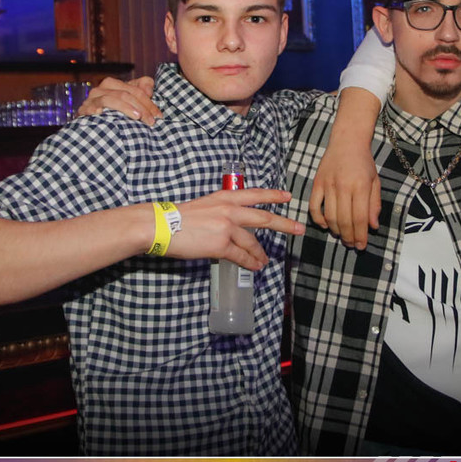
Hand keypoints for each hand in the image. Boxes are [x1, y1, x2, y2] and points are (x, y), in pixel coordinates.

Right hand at [77, 76, 161, 124]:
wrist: (94, 129)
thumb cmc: (116, 114)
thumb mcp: (131, 99)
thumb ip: (143, 87)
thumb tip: (149, 90)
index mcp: (112, 84)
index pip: (135, 90)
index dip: (149, 103)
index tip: (158, 117)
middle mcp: (101, 89)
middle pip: (125, 93)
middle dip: (141, 107)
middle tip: (151, 121)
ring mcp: (91, 100)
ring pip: (110, 99)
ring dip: (125, 108)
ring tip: (138, 117)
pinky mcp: (83, 110)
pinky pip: (91, 107)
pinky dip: (96, 108)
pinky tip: (102, 112)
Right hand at [169, 188, 304, 269]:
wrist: (160, 225)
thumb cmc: (176, 218)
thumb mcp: (203, 207)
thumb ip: (220, 213)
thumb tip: (230, 228)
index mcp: (223, 197)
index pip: (254, 194)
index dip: (273, 196)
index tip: (287, 197)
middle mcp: (228, 210)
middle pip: (263, 217)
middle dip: (284, 224)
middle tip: (299, 228)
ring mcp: (226, 227)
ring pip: (252, 242)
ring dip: (260, 253)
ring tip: (265, 260)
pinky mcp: (220, 245)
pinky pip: (240, 256)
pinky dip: (250, 262)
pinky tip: (255, 266)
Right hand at [309, 139, 380, 249]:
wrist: (347, 141)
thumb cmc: (363, 162)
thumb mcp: (375, 181)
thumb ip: (374, 204)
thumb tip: (373, 227)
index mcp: (360, 186)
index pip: (359, 218)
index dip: (360, 235)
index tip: (361, 246)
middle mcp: (343, 186)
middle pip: (343, 220)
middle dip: (348, 237)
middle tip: (351, 244)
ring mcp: (327, 184)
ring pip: (329, 216)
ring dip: (335, 231)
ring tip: (341, 236)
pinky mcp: (317, 183)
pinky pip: (313, 206)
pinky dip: (318, 219)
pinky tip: (326, 225)